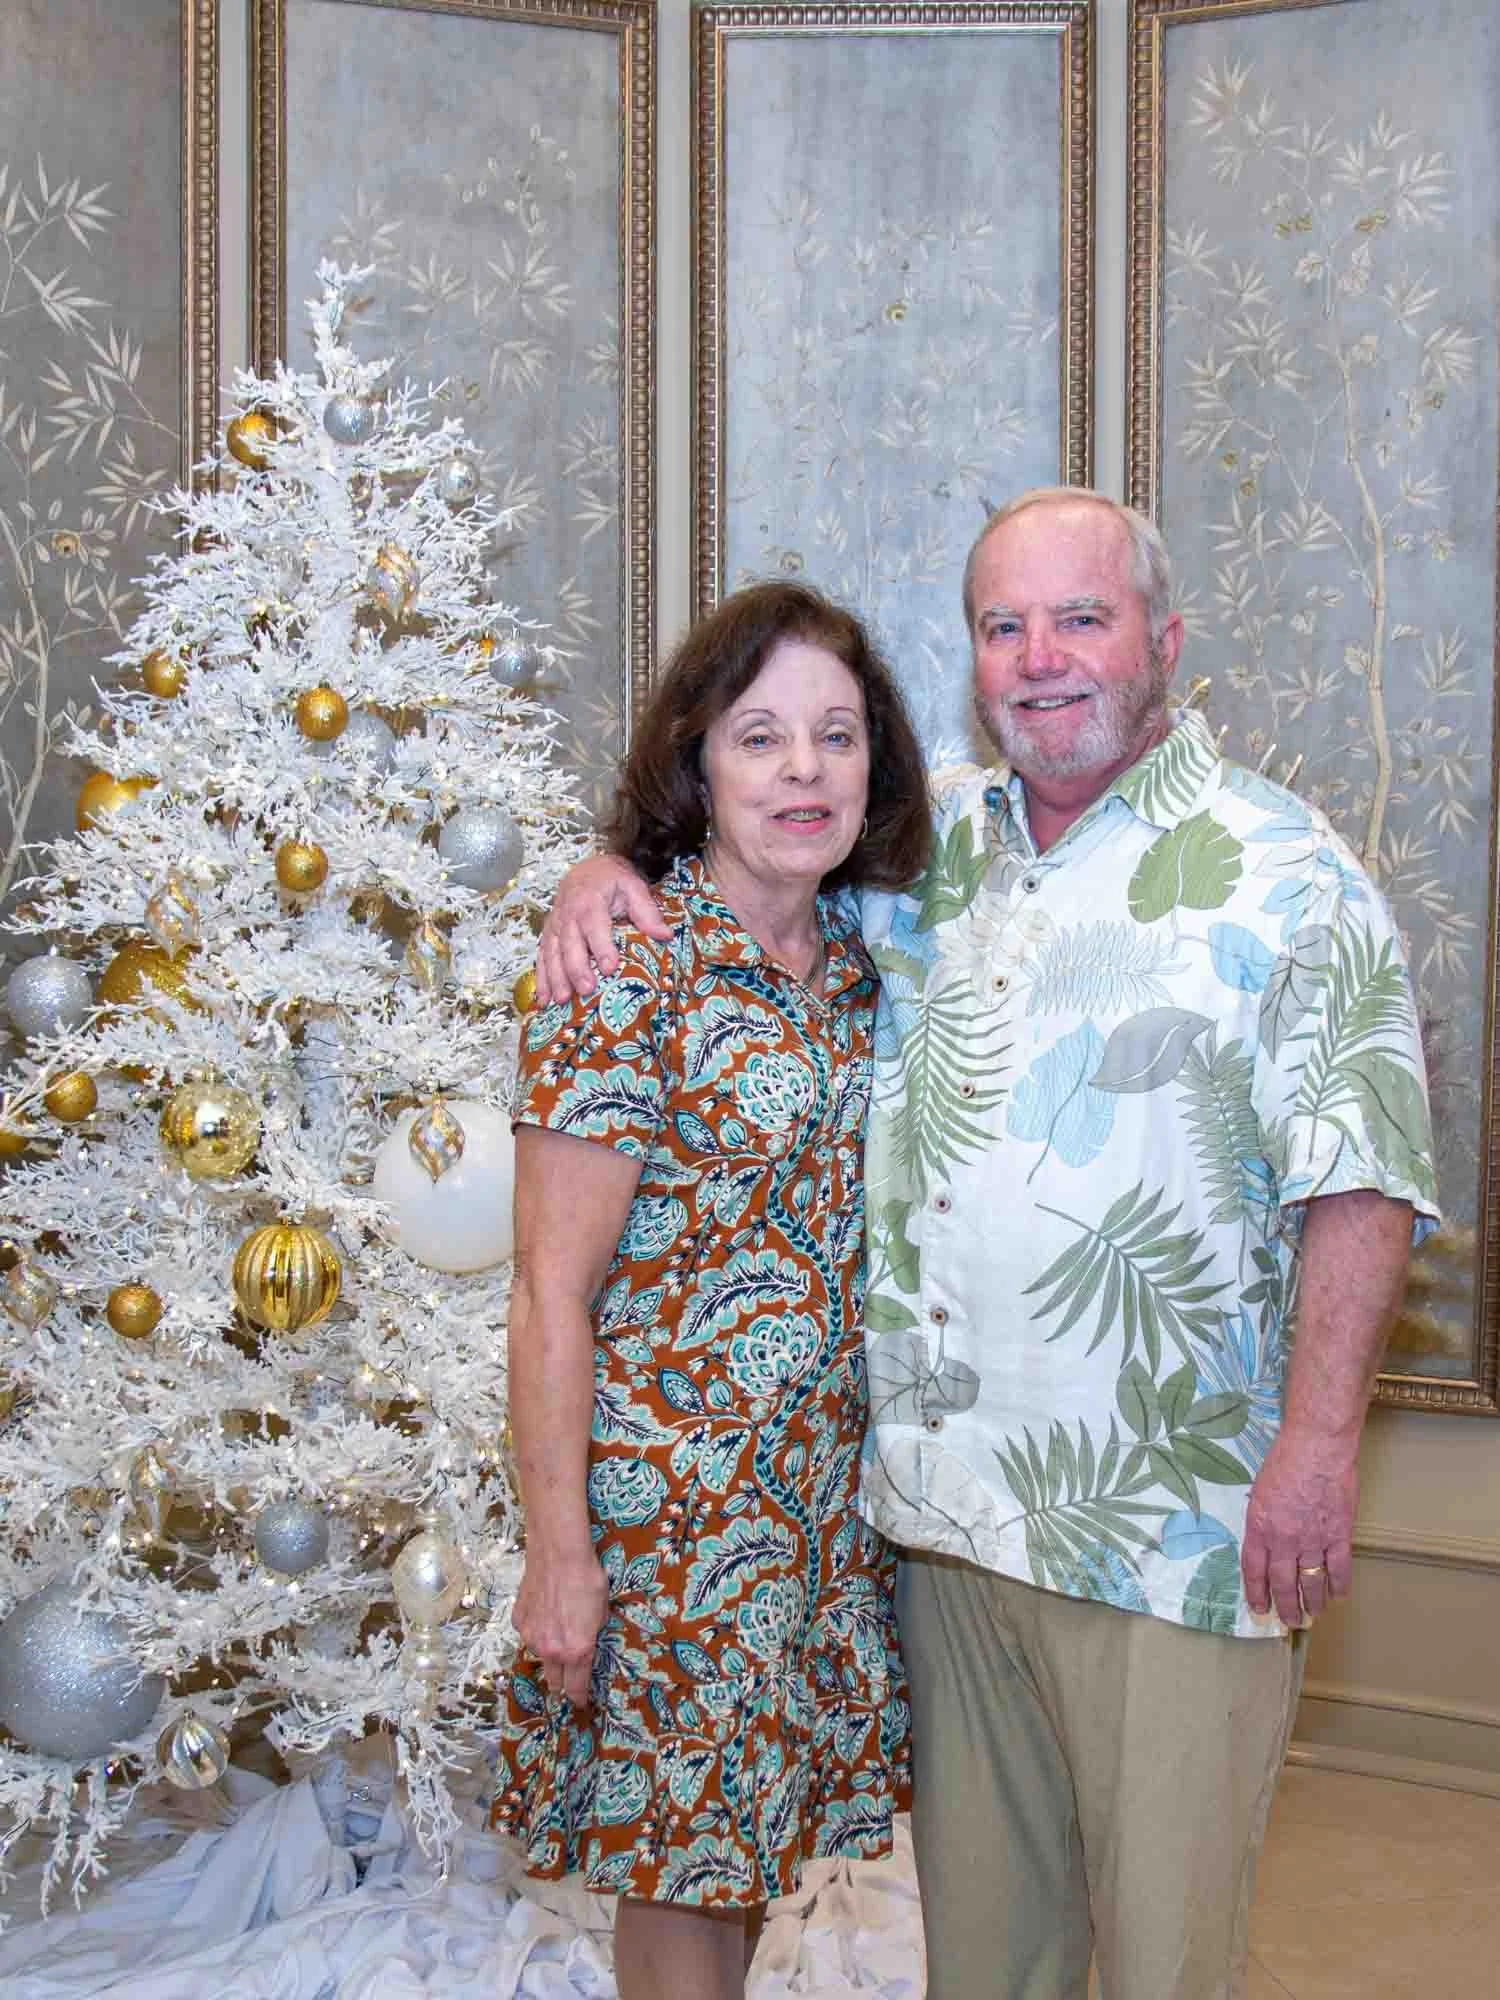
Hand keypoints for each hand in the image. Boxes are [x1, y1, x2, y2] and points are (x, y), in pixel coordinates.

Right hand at [512, 1547, 609, 1705]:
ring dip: (549, 1654)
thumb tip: (588, 1637)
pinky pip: (528, 1634)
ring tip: (557, 1636)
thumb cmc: (587, 1579)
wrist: (558, 1553)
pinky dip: (536, 1631)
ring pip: (540, 1657)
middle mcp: (552, 1650)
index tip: (580, 1704)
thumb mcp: (602, 1610)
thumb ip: (593, 1632)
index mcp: (577, 1651)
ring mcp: (531, 1637)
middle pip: (554, 1681)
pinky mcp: (518, 1621)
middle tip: (568, 1679)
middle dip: (562, 1683)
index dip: (579, 1698)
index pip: (577, 1687)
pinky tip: (544, 1613)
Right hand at [535, 854, 668, 1002]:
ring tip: (562, 1000)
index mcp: (589, 900)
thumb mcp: (633, 886)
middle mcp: (568, 913)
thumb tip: (665, 935)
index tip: (610, 967)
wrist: (587, 870)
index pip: (594, 925)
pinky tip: (545, 999)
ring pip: (552, 952)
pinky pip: (542, 956)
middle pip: (569, 943)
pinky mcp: (549, 934)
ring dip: (556, 977)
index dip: (601, 946)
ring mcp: (555, 924)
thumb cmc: (612, 880)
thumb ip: (647, 911)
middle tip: (586, 990)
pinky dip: (542, 978)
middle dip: (576, 968)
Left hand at [1241, 1423, 1357, 1625]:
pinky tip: (1337, 1597)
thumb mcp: (1259, 1491)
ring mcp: (1313, 1540)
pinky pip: (1339, 1569)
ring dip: (1312, 1602)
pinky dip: (1338, 1586)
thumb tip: (1266, 1540)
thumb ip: (1263, 1520)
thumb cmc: (1284, 1461)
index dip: (1257, 1593)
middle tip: (1289, 1621)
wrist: (1316, 1448)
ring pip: (1312, 1582)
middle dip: (1285, 1606)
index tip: (1260, 1608)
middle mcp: (1285, 1540)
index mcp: (1260, 1527)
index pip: (1254, 1570)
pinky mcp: (1339, 1535)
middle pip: (1284, 1583)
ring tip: (1312, 1614)